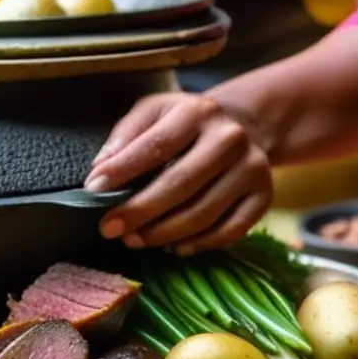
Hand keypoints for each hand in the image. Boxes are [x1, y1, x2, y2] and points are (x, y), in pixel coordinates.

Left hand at [84, 93, 273, 255]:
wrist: (243, 126)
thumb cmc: (185, 123)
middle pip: (180, 184)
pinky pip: (229, 231)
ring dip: (163, 233)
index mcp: (197, 112)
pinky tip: (173, 246)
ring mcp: (252, 168)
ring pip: (203, 213)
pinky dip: (197, 244)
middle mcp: (230, 138)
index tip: (94, 189)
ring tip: (134, 239)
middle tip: (110, 228)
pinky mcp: (264, 195)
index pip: (156, 144)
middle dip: (139, 211)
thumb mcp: (154, 112)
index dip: (122, 170)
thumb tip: (101, 169)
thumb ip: (126, 135)